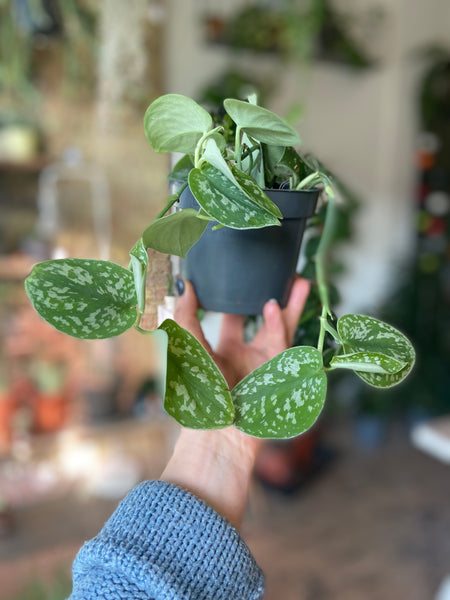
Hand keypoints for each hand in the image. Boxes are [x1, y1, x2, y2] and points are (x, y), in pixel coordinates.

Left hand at [161, 278, 309, 528]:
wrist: (217, 434)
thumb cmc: (199, 397)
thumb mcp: (190, 351)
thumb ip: (187, 317)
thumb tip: (186, 284)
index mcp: (224, 353)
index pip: (234, 319)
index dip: (237, 299)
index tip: (239, 276)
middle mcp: (247, 358)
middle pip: (266, 320)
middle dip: (276, 297)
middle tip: (283, 273)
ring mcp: (266, 367)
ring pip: (284, 330)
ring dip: (291, 306)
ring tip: (299, 281)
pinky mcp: (278, 377)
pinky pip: (281, 347)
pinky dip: (278, 327)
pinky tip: (273, 306)